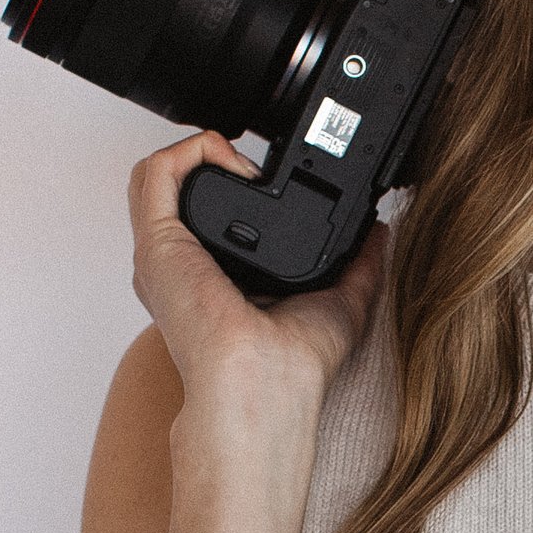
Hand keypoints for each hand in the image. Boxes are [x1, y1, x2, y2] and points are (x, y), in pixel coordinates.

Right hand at [127, 132, 390, 432]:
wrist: (265, 384)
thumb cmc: (295, 367)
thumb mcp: (343, 301)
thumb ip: (361, 264)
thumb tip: (379, 230)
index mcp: (211, 284)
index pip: (203, 221)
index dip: (232, 189)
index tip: (267, 179)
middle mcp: (180, 269)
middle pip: (173, 194)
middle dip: (213, 164)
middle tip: (255, 168)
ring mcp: (164, 256)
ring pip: (154, 178)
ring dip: (198, 152)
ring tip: (240, 160)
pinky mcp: (158, 243)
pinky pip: (153, 174)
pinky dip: (188, 149)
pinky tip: (224, 152)